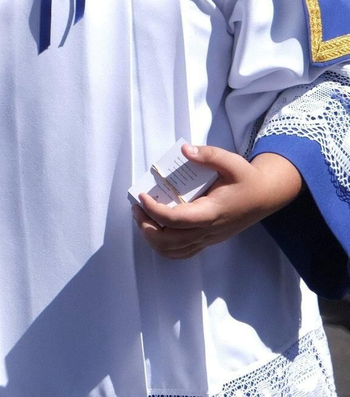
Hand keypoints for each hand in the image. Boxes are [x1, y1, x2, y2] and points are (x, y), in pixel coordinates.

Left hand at [134, 144, 300, 259]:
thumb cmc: (246, 179)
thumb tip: (185, 150)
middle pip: (169, 241)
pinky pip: (182, 252)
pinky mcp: (207, 240)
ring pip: (173, 251)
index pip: (176, 220)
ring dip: (152, 237)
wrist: (265, 197)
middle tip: (137, 206)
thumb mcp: (232, 162)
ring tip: (143, 216)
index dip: (154, 210)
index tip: (142, 196)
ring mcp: (208, 238)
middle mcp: (208, 230)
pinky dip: (163, 245)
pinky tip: (156, 226)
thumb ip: (209, 155)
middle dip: (146, 226)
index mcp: (212, 212)